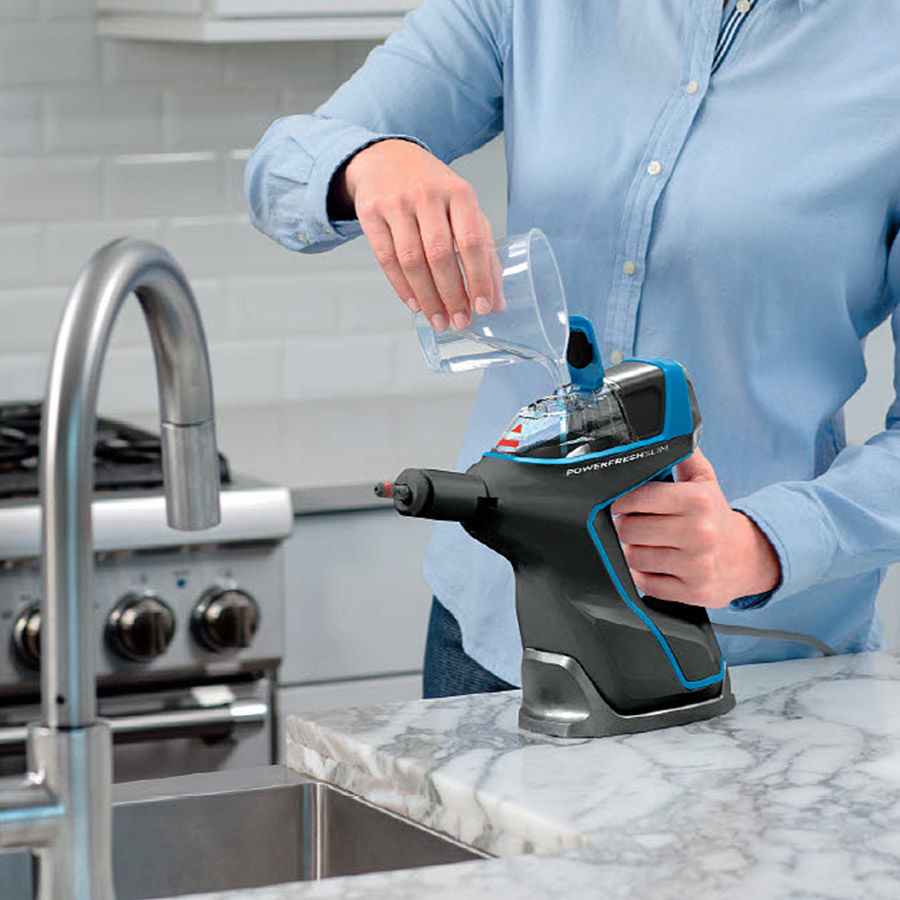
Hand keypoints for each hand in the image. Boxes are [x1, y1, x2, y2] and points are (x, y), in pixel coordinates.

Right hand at [336, 139, 495, 330]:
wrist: (386, 158)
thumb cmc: (434, 190)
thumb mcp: (463, 208)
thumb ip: (483, 251)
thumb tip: (497, 302)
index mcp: (459, 192)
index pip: (472, 241)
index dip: (479, 278)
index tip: (484, 308)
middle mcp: (427, 195)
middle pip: (440, 254)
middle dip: (452, 295)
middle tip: (460, 322)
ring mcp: (396, 203)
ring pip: (412, 260)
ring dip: (427, 297)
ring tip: (438, 320)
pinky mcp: (371, 213)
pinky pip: (386, 258)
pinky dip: (402, 287)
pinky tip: (415, 304)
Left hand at [609, 449, 780, 608]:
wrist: (749, 557)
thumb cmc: (715, 516)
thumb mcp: (704, 480)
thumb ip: (683, 454)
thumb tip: (670, 427)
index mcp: (697, 501)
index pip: (636, 497)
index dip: (622, 501)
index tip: (624, 503)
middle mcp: (698, 533)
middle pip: (628, 529)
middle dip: (626, 526)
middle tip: (636, 524)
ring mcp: (696, 565)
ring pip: (633, 557)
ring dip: (633, 551)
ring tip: (647, 544)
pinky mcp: (693, 592)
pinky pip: (645, 583)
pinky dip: (644, 574)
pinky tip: (656, 564)